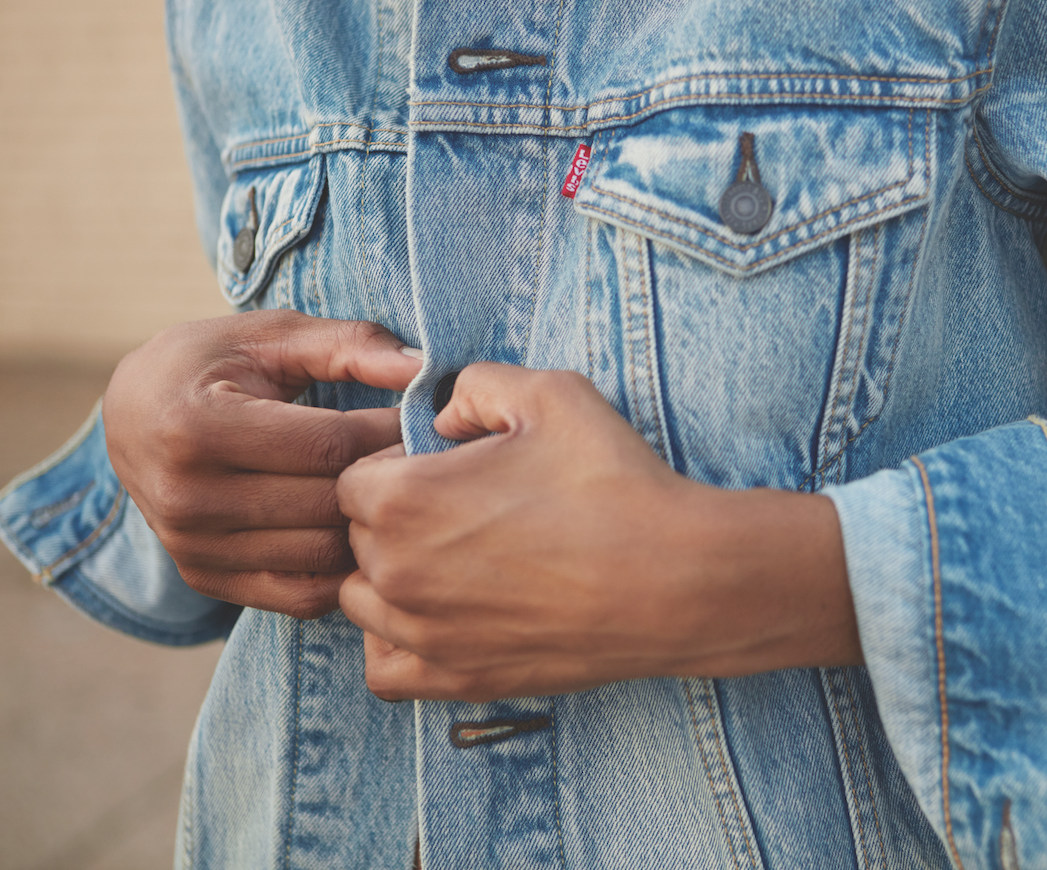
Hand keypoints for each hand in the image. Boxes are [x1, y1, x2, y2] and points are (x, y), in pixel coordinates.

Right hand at [103, 310, 421, 617]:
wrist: (131, 411)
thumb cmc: (212, 362)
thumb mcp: (273, 336)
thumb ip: (350, 346)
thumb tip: (424, 370)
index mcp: (196, 428)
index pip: (329, 446)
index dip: (390, 431)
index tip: (423, 417)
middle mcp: (185, 497)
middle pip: (328, 504)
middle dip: (388, 478)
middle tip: (423, 457)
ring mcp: (192, 547)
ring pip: (323, 554)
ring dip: (371, 525)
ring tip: (396, 490)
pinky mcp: (205, 578)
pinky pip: (302, 596)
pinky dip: (344, 569)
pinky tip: (360, 529)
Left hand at [337, 364, 861, 700]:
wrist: (676, 579)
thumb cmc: (615, 483)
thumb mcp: (550, 392)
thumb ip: (475, 385)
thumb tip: (440, 418)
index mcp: (403, 498)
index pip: (353, 475)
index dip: (398, 463)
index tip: (449, 466)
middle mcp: (396, 573)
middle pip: (356, 537)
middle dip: (397, 517)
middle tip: (468, 508)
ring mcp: (424, 634)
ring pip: (362, 600)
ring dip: (391, 577)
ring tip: (455, 560)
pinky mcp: (458, 679)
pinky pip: (384, 669)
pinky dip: (397, 643)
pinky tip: (440, 616)